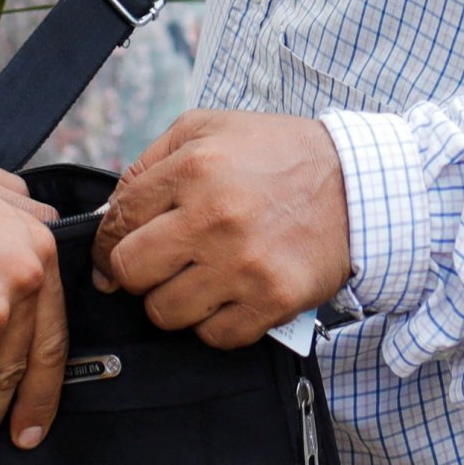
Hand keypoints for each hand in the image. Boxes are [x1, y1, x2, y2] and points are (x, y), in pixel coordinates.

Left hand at [97, 108, 353, 345]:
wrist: (358, 185)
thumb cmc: (278, 155)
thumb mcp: (208, 128)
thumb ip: (149, 162)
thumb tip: (107, 216)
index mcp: (194, 168)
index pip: (116, 221)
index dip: (105, 244)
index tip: (112, 254)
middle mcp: (215, 217)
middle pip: (130, 271)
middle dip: (137, 272)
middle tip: (161, 264)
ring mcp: (244, 263)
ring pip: (165, 312)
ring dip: (176, 300)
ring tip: (201, 278)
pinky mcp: (273, 299)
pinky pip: (214, 336)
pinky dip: (215, 323)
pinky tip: (230, 295)